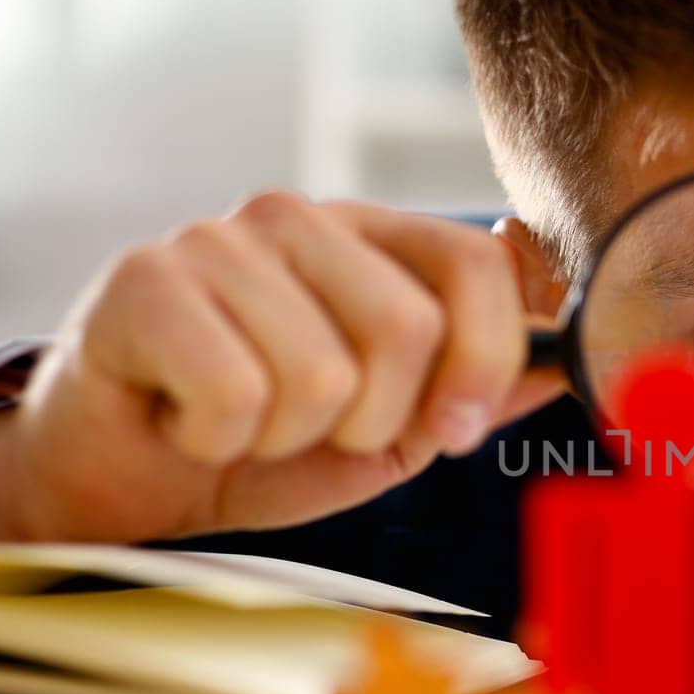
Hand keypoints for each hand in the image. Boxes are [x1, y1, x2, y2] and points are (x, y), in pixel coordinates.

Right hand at [0, 192, 565, 542]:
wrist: (124, 475)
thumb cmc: (262, 444)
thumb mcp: (393, 425)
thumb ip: (476, 387)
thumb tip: (569, 362)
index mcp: (369, 238)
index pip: (476, 264)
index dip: (485, 360)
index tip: (457, 429)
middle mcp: (298, 218)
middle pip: (409, 327)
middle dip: (373, 421)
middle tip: (311, 428)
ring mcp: (218, 240)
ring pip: (323, 375)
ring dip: (286, 437)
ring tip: (242, 421)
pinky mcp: (146, 281)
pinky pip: (239, 395)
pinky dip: (218, 440)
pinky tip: (189, 418)